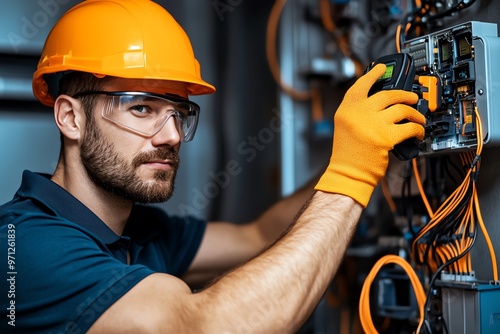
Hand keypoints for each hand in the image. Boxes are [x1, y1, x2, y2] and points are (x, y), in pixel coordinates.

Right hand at [315, 63, 425, 206]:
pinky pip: (410, 127)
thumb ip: (359, 111)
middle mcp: (359, 112)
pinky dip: (418, 128)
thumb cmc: (347, 153)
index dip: (373, 73)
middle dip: (404, 95)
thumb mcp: (346, 126)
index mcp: (347, 109)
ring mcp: (373, 123)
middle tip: (412, 97)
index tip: (382, 68)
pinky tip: (419, 131)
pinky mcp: (387, 137)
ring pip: (402, 109)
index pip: (362, 84)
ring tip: (419, 117)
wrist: (348, 172)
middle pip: (388, 94)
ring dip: (415, 113)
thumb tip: (382, 102)